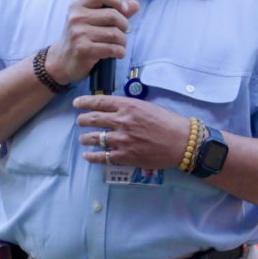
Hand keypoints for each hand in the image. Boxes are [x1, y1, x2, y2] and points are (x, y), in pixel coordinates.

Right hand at [45, 0, 139, 84]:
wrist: (61, 61)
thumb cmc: (80, 38)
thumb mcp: (92, 20)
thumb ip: (114, 11)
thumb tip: (135, 5)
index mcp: (78, 6)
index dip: (117, 0)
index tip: (125, 10)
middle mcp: (77, 17)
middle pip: (113, 15)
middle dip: (124, 25)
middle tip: (122, 32)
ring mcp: (79, 33)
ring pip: (114, 33)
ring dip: (123, 41)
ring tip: (119, 44)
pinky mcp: (83, 49)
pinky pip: (111, 48)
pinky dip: (119, 52)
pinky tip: (117, 53)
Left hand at [74, 95, 190, 169]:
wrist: (180, 142)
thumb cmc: (167, 122)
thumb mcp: (147, 106)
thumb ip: (129, 107)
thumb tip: (115, 109)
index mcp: (128, 106)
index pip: (100, 102)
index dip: (85, 102)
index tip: (77, 103)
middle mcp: (122, 121)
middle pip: (94, 119)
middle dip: (83, 120)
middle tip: (80, 121)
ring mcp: (122, 140)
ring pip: (95, 138)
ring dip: (86, 138)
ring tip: (83, 138)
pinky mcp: (125, 156)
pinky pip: (103, 157)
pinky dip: (92, 156)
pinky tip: (88, 155)